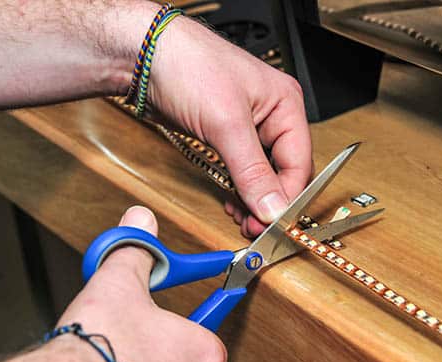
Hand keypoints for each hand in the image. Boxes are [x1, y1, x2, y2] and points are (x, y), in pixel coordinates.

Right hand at [58, 206, 225, 361]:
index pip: (214, 323)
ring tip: (129, 352)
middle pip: (192, 356)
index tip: (224, 296)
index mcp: (202, 352)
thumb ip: (137, 249)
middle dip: (171, 341)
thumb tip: (141, 222)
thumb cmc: (98, 347)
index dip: (212, 305)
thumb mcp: (121, 281)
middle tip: (148, 330)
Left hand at [149, 17, 312, 237]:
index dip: (287, 196)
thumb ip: (252, 171)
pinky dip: (238, 190)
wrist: (142, 55)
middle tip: (255, 226)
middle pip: (283, 172)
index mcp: (285, 105)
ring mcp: (247, 128)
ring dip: (253, 199)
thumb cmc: (188, 65)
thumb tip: (272, 207)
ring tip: (242, 219)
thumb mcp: (226, 123)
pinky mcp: (225, 136)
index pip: (298, 163)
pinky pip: (241, 171)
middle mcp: (271, 117)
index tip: (272, 223)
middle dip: (269, 201)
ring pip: (262, 175)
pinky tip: (232, 203)